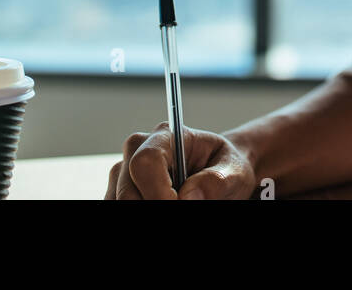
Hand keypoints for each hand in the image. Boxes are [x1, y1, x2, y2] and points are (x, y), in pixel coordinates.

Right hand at [105, 122, 257, 199]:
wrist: (222, 174)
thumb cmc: (226, 168)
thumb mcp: (234, 172)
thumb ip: (216, 181)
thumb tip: (189, 196)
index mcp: (166, 136)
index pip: (146, 161)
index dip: (158, 192)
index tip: (178, 205)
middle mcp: (138, 150)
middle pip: (127, 190)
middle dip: (154, 206)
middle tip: (183, 214)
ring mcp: (124, 172)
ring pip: (119, 202)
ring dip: (145, 211)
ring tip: (181, 203)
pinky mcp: (120, 192)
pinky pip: (116, 206)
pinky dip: (138, 214)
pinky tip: (162, 207)